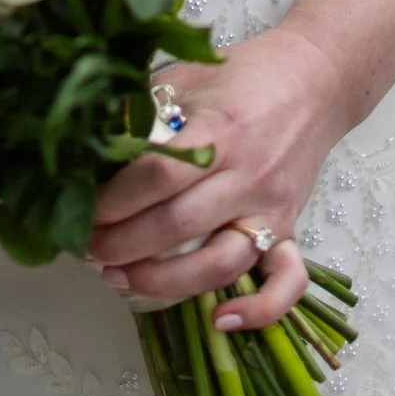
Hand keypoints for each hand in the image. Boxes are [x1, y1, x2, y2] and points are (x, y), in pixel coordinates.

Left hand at [88, 23, 345, 333]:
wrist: (315, 77)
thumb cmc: (243, 75)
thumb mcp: (185, 77)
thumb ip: (141, 110)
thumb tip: (86, 145)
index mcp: (218, 130)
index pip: (156, 175)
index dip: (111, 200)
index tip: (79, 210)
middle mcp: (247, 174)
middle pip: (178, 225)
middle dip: (122, 245)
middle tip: (86, 249)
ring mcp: (271, 208)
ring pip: (219, 263)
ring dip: (164, 281)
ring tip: (118, 279)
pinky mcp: (292, 229)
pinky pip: (286, 282)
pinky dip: (258, 310)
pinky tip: (219, 320)